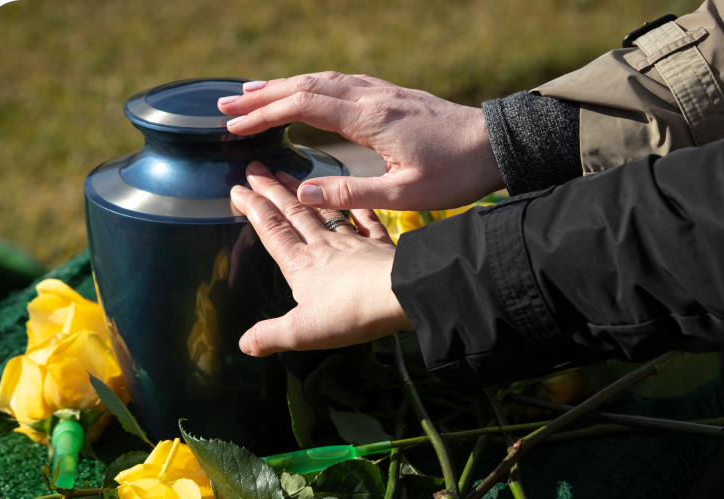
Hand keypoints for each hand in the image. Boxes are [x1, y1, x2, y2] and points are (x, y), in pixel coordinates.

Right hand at [217, 72, 503, 211]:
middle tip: (226, 104)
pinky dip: (313, 86)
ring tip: (253, 93)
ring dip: (285, 85)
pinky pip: (342, 83)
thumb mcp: (404, 194)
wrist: (497, 145)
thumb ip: (352, 193)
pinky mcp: (393, 96)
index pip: (304, 106)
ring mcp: (383, 92)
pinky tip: (307, 92)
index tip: (234, 124)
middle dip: (263, 95)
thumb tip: (302, 193)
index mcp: (370, 119)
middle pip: (306, 86)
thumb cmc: (456, 173)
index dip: (265, 114)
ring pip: (323, 80)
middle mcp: (372, 97)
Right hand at [230, 161, 411, 355]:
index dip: (252, 208)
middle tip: (255, 169)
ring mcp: (353, 242)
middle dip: (271, 190)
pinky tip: (350, 198)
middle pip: (292, 212)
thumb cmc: (351, 312)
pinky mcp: (380, 244)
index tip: (237, 189)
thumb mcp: (302, 332)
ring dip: (303, 192)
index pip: (270, 230)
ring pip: (322, 211)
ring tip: (287, 175)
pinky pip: (366, 219)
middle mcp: (323, 246)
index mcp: (300, 264)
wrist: (400, 294)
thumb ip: (270, 336)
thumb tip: (244, 345)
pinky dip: (356, 206)